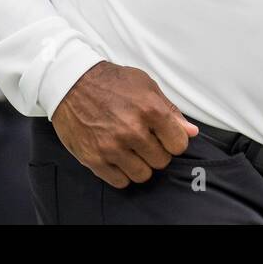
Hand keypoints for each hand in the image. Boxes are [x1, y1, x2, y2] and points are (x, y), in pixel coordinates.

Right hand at [51, 61, 198, 186]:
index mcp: (150, 110)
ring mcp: (112, 147)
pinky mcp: (94, 159)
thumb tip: (191, 132)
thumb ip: (170, 111)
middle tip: (146, 140)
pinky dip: (122, 173)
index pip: (179, 144)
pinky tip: (118, 158)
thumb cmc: (111, 82)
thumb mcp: (146, 86)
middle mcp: (132, 130)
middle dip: (157, 152)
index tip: (166, 137)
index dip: (174, 141)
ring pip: (143, 174)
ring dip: (140, 164)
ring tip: (131, 149)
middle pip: (161, 161)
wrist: (71, 83)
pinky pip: (120, 181)